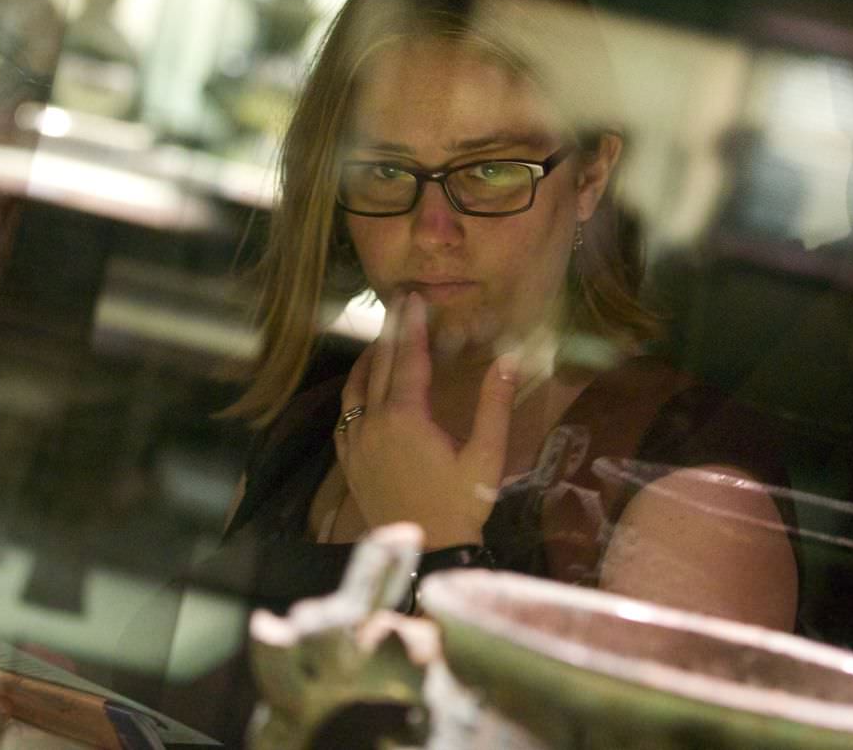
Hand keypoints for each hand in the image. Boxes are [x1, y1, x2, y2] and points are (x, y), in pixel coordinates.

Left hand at [334, 292, 517, 548]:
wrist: (425, 553)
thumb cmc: (461, 506)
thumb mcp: (486, 456)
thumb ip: (495, 405)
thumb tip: (509, 359)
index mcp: (406, 417)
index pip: (408, 358)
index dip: (412, 325)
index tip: (414, 298)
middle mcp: (374, 423)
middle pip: (380, 365)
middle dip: (390, 332)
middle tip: (398, 304)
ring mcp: (357, 443)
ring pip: (355, 388)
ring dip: (368, 360)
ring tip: (381, 341)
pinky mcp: (350, 463)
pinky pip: (344, 418)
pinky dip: (352, 395)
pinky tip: (360, 392)